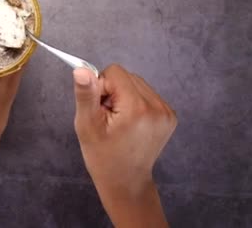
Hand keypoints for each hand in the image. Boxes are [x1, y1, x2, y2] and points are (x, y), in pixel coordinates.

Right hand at [72, 64, 175, 226]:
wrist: (126, 181)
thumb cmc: (103, 157)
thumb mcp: (87, 125)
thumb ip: (86, 94)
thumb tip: (82, 69)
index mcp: (136, 108)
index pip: (114, 72)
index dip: (101, 87)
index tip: (100, 109)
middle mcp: (156, 107)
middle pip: (127, 76)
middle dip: (112, 92)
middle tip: (108, 117)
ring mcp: (166, 112)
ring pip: (136, 83)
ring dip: (123, 96)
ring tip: (118, 121)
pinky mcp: (170, 115)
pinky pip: (146, 94)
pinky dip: (135, 103)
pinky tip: (130, 122)